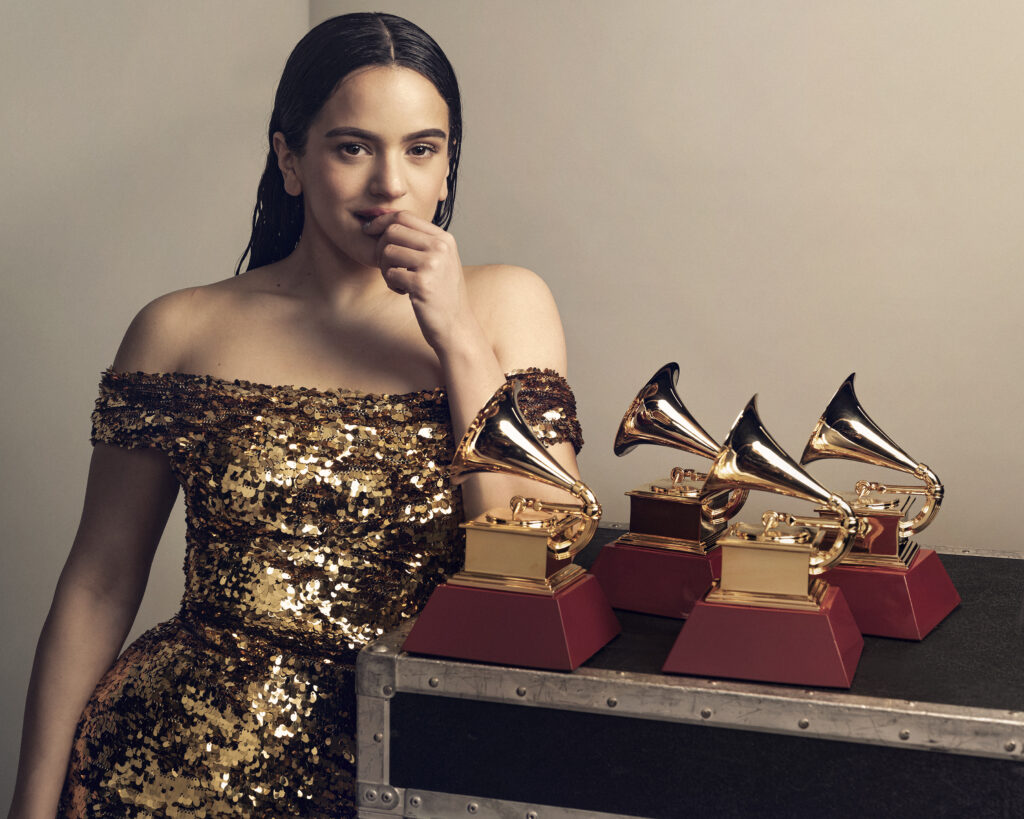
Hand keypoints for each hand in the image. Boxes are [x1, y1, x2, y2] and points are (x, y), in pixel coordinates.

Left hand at [362, 211, 474, 354]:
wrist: (456, 325)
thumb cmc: (442, 294)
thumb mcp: (440, 261)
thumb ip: (421, 242)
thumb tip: (386, 224)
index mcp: (444, 238)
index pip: (405, 216)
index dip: (382, 222)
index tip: (370, 232)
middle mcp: (440, 247)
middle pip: (392, 231)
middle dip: (380, 248)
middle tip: (387, 266)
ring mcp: (432, 264)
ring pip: (387, 252)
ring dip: (385, 269)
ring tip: (398, 281)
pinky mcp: (422, 283)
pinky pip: (390, 274)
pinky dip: (391, 284)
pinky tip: (404, 292)